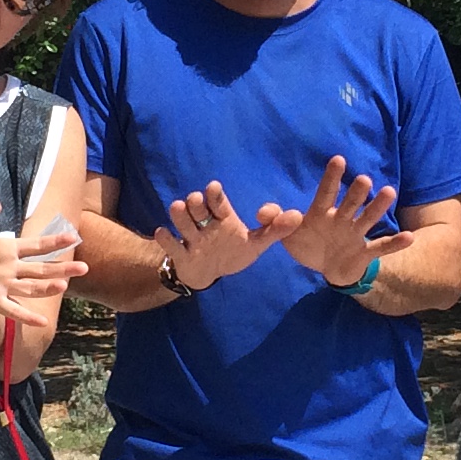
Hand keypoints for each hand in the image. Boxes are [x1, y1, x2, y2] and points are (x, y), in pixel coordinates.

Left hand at [0, 203, 88, 337]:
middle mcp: (12, 269)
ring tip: (64, 286)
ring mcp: (5, 286)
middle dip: (61, 268)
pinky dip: (27, 316)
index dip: (54, 242)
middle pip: (41, 269)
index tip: (74, 236)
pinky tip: (43, 323)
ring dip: (47, 288)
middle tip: (84, 268)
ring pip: (31, 287)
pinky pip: (14, 309)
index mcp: (9, 250)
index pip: (36, 245)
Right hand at [153, 178, 300, 291]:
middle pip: (197, 209)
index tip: (214, 186)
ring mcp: (192, 240)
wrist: (211, 273)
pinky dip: (165, 239)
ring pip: (183, 223)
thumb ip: (274, 230)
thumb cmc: (233, 251)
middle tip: (196, 200)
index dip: (215, 195)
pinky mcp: (182, 255)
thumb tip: (298, 216)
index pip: (218, 203)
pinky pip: (171, 246)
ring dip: (179, 216)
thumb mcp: (256, 243)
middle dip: (196, 203)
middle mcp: (206, 225)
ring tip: (177, 207)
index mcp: (223, 219)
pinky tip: (162, 232)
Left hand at [279, 156, 399, 286]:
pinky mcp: (364, 252)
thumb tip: (263, 211)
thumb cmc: (308, 244)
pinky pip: (380, 247)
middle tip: (363, 180)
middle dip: (356, 192)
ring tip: (389, 192)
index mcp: (322, 213)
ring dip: (378, 207)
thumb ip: (275, 221)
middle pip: (350, 203)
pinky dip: (394, 244)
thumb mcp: (287, 235)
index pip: (326, 193)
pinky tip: (409, 237)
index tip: (338, 160)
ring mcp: (355, 235)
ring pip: (368, 219)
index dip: (331, 177)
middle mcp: (342, 219)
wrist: (326, 268)